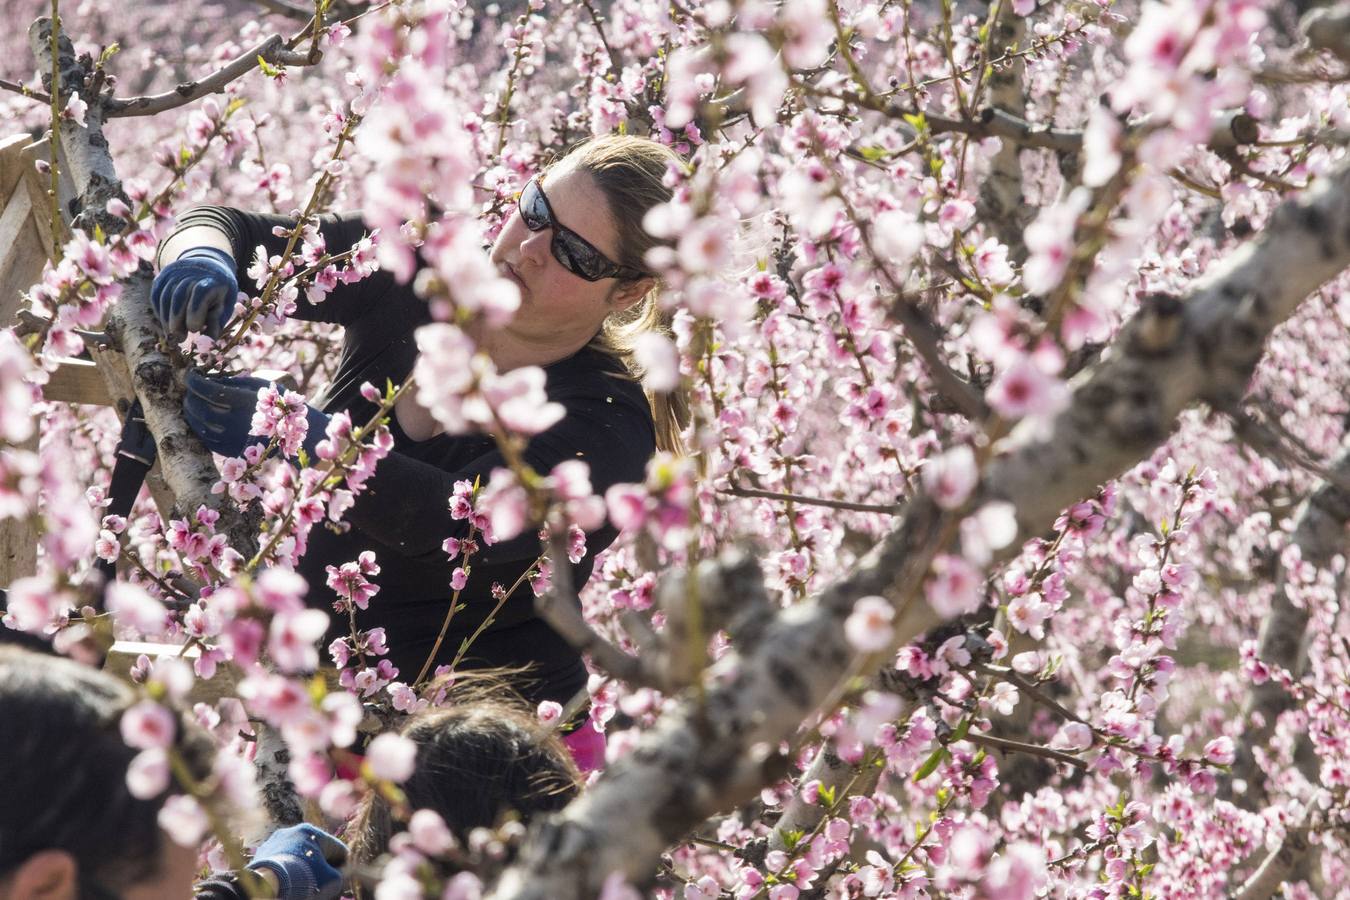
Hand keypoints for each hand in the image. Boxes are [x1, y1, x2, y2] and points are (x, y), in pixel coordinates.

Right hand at [150, 246, 238, 338]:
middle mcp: (192, 272)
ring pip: (165, 297)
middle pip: (179, 296)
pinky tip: (166, 322)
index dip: (195, 313)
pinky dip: (160, 311)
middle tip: (179, 338)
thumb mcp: (224, 306)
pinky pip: (156, 295)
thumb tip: (208, 343)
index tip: (194, 330)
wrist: (208, 265)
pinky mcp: (163, 275)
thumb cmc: (219, 292)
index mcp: (212, 279)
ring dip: (166, 319)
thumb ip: (215, 323)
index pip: (200, 293)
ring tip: (173, 334)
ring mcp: (175, 271)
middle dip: (177, 321)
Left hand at [183, 369, 329, 461]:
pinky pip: (206, 439)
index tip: (190, 374)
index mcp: (245, 402)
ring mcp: (233, 440)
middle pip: (201, 408)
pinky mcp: (232, 453)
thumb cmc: (276, 403)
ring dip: (190, 413)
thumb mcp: (259, 385)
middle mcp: (237, 422)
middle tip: (189, 389)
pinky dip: (198, 427)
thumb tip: (203, 378)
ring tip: (191, 403)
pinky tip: (200, 418)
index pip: (208, 390)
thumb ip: (232, 382)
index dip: (194, 380)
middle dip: (190, 396)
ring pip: (200, 426)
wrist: (295, 433)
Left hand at [246, 823, 346, 899]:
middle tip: (325, 885)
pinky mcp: (263, 853)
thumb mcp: (332, 880)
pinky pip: (283, 861)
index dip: (344, 867)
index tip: (342, 881)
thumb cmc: (305, 879)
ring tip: (307, 884)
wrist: (269, 885)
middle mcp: (294, 831)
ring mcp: (276, 841)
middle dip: (323, 868)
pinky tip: (292, 883)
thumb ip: (342, 875)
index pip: (338, 849)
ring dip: (307, 869)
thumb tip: (341, 876)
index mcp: (313, 831)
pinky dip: (290, 870)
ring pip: (300, 856)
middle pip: (318, 852)